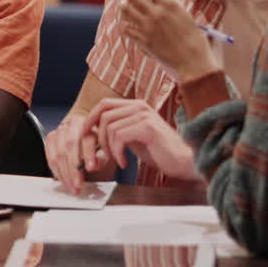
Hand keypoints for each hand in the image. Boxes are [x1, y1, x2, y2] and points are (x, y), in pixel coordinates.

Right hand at [43, 115, 107, 194]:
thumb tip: (95, 165)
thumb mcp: (105, 151)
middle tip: (79, 185)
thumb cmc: (98, 146)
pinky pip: (50, 158)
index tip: (92, 169)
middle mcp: (72, 124)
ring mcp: (59, 131)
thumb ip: (102, 158)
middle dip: (74, 169)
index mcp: (88, 124)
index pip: (87, 139)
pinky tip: (64, 181)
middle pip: (70, 146)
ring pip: (58, 154)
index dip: (89, 154)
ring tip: (73, 187)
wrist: (86, 139)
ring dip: (65, 174)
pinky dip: (57, 172)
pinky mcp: (50, 139)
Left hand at [85, 98, 199, 180]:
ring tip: (119, 160)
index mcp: (135, 106)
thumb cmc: (158, 152)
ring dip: (109, 148)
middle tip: (104, 155)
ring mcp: (144, 115)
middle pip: (104, 115)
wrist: (183, 162)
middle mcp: (140, 106)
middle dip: (98, 137)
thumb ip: (117, 129)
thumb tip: (92, 128)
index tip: (84, 134)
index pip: (104, 104)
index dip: (90, 118)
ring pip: (110, 127)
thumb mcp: (133, 137)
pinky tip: (125, 162)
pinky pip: (120, 137)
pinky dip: (117, 152)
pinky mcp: (148, 127)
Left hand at [120, 0, 218, 80]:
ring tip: (126, 9)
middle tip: (132, 0)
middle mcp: (157, 12)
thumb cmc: (194, 40)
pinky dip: (125, 25)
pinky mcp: (142, 40)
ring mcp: (148, 26)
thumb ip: (170, 7)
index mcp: (170, 4)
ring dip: (125, 8)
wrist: (194, 61)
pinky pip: (125, 28)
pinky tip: (128, 26)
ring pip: (125, 9)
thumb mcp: (185, 16)